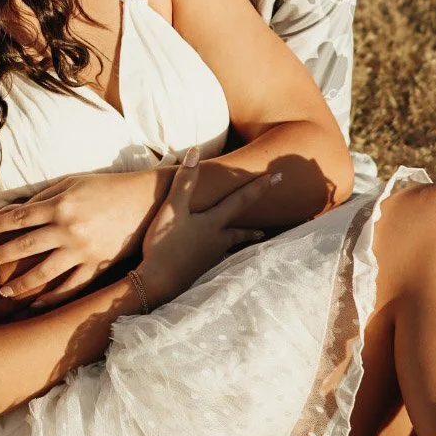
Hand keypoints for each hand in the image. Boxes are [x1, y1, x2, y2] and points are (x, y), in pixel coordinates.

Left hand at [0, 170, 171, 311]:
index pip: (18, 218)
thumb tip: (7, 210)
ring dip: (20, 284)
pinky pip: (71, 287)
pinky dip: (52, 298)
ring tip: (2, 292)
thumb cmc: (105, 188)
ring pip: (44, 272)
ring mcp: (84, 250)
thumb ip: (40, 197)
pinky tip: (35, 305)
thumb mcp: (72, 183)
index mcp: (61, 204)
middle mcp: (69, 228)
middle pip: (25, 245)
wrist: (146, 201)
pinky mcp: (98, 266)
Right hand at [137, 148, 274, 307]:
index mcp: (213, 223)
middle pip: (240, 229)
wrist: (157, 284)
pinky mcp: (199, 270)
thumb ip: (185, 181)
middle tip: (267, 225)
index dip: (259, 186)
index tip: (278, 177)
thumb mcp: (172, 209)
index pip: (241, 200)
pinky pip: (217, 259)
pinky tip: (219, 257)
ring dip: (242, 240)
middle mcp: (217, 240)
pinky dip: (222, 255)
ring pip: (230, 245)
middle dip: (255, 222)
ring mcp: (209, 257)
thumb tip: (194, 151)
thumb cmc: (165, 244)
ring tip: (253, 239)